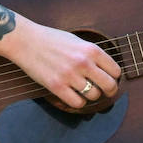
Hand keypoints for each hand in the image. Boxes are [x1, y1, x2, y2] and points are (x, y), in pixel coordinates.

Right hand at [6, 21, 121, 110]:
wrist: (27, 41)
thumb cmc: (52, 39)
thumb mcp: (78, 41)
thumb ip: (92, 54)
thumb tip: (107, 70)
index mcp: (91, 49)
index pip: (115, 71)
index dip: (114, 77)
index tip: (109, 79)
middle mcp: (83, 63)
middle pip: (109, 86)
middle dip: (109, 91)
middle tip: (105, 91)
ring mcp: (70, 75)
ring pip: (93, 96)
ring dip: (91, 95)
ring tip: (84, 90)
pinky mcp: (57, 86)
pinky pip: (77, 103)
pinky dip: (78, 102)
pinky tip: (74, 95)